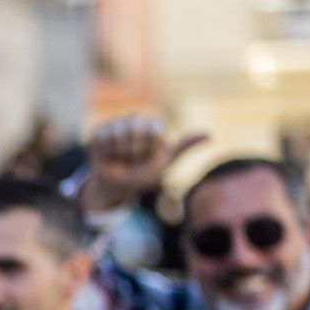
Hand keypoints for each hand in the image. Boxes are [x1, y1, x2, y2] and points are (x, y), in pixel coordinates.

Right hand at [81, 115, 208, 212]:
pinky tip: (107, 155)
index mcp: (153, 128)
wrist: (118, 187)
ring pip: (118, 131)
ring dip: (119, 150)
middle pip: (136, 126)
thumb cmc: (143, 175)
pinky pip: (103, 136)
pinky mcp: (99, 131)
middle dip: (134, 148)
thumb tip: (210, 134)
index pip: (153, 128)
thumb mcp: (164, 163)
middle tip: (132, 158)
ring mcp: (116, 125)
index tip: (148, 156)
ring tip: (119, 157)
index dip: (149, 145)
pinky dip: (106, 150)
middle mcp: (135, 122)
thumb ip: (184, 147)